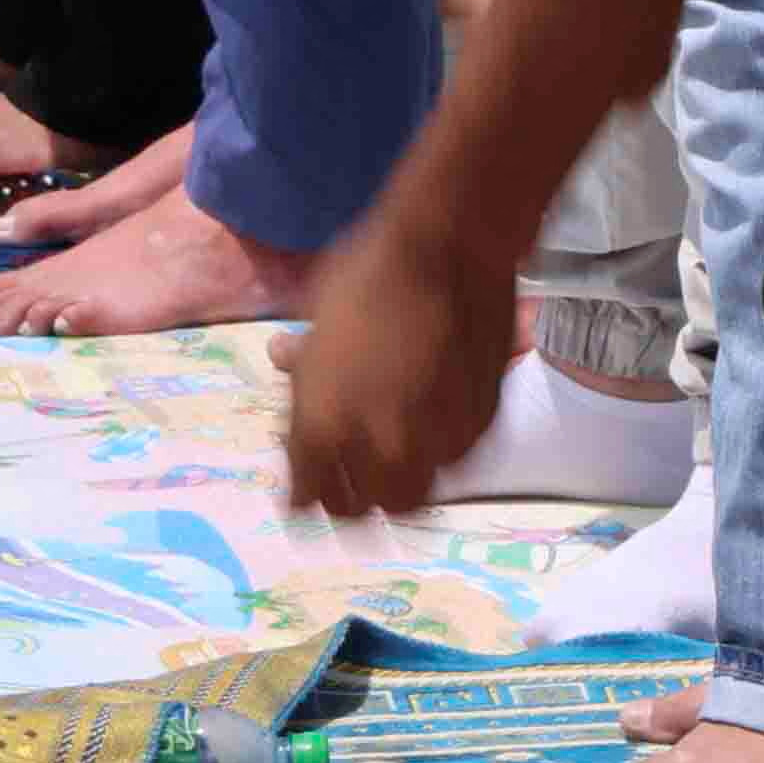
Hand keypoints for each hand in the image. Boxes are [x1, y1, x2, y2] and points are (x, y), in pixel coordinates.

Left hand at [279, 197, 514, 516]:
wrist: (449, 251)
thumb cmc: (367, 272)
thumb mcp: (315, 317)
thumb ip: (306, 363)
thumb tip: (287, 361)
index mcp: (320, 420)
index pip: (306, 492)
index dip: (302, 492)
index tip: (303, 486)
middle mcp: (374, 445)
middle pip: (357, 511)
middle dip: (348, 499)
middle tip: (348, 479)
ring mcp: (431, 443)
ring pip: (409, 500)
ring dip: (394, 487)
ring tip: (391, 462)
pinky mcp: (476, 431)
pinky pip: (449, 464)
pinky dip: (435, 456)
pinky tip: (430, 424)